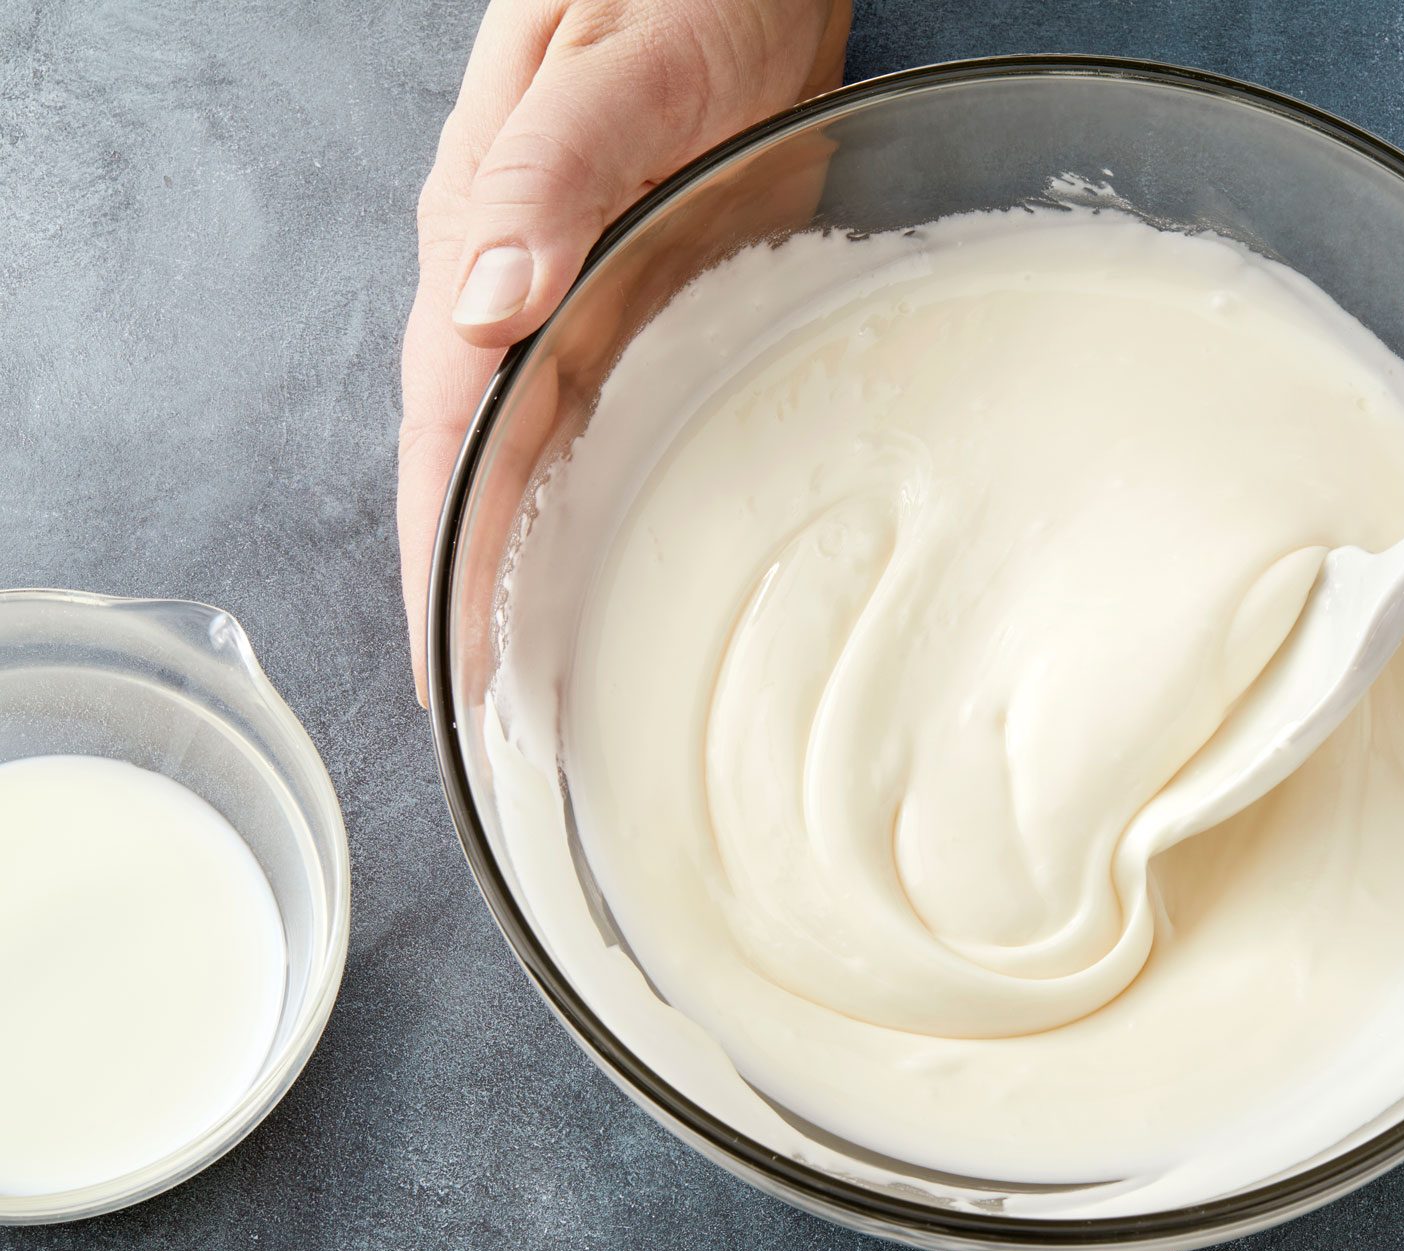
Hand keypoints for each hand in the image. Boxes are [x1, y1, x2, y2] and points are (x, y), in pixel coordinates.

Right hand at [398, 0, 849, 694]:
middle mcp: (520, 287)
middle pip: (479, 465)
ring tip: (561, 684)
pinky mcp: (646, 302)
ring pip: (543, 458)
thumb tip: (485, 302)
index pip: (445, 428)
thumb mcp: (621, 60)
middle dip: (483, 591)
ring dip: (541, 564)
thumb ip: (553, 166)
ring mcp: (580, 299)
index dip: (446, 550)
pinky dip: (611, 508)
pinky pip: (614, 426)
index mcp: (488, 238)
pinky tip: (634, 569)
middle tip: (512, 719)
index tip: (458, 667)